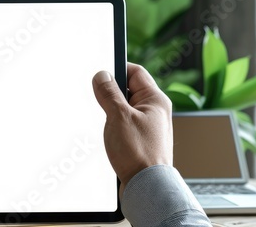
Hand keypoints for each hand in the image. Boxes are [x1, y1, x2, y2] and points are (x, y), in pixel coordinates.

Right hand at [93, 63, 172, 195]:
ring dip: (111, 112)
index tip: (100, 72)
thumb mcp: (118, 117)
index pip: (135, 71)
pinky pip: (124, 124)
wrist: (147, 187)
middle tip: (100, 100)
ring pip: (124, 108)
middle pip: (128, 90)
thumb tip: (102, 76)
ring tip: (106, 123)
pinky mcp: (141, 140)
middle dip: (110, 93)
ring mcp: (148, 126)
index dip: (117, 68)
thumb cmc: (139, 153)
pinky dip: (113, 126)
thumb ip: (109, 93)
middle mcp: (155, 111)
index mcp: (155, 100)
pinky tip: (109, 135)